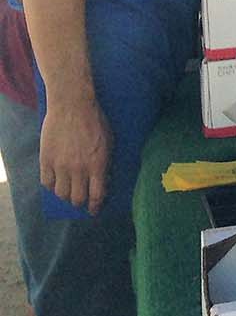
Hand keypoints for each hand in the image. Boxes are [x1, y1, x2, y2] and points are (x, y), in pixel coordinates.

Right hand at [41, 98, 109, 214]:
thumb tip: (103, 179)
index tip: (94, 210)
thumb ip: (105, 162)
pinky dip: (51, 185)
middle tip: (81, 200)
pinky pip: (46, 182)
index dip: (95, 206)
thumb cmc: (96, 121)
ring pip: (60, 193)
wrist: (72, 106)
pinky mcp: (46, 160)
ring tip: (68, 191)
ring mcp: (60, 165)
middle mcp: (79, 169)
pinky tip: (55, 182)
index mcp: (98, 165)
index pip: (96, 195)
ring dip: (65, 195)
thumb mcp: (109, 141)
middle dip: (80, 202)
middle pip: (77, 198)